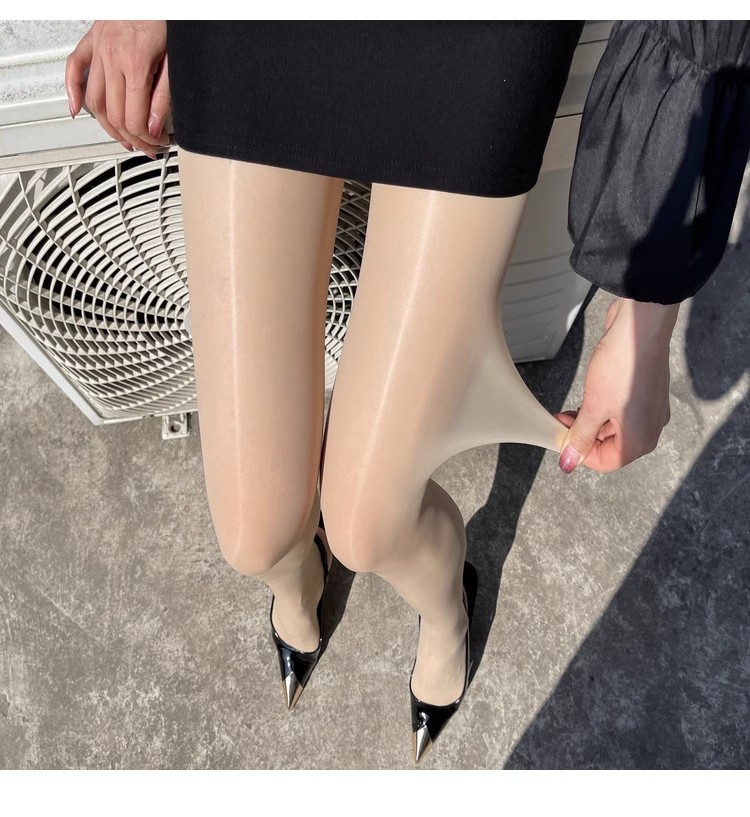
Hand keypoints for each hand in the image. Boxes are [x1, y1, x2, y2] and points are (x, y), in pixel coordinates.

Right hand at [65, 21, 169, 158]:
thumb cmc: (165, 20)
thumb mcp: (175, 62)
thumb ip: (164, 98)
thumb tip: (156, 128)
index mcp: (135, 64)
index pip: (134, 118)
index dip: (146, 138)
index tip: (158, 144)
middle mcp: (112, 57)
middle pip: (114, 115)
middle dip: (131, 138)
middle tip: (147, 147)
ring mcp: (98, 50)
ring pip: (94, 101)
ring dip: (107, 126)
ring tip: (124, 139)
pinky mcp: (91, 42)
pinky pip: (73, 69)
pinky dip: (72, 92)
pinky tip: (75, 110)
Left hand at [555, 297, 679, 473]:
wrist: (639, 328)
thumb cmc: (622, 367)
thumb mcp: (594, 408)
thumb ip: (581, 436)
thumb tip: (570, 460)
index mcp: (641, 439)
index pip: (606, 462)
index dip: (581, 453)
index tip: (562, 438)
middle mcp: (650, 427)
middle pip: (611, 445)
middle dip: (584, 435)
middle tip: (561, 420)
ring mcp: (650, 408)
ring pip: (614, 426)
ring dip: (591, 421)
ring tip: (571, 408)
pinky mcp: (645, 391)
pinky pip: (621, 409)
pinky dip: (603, 408)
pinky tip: (590, 396)